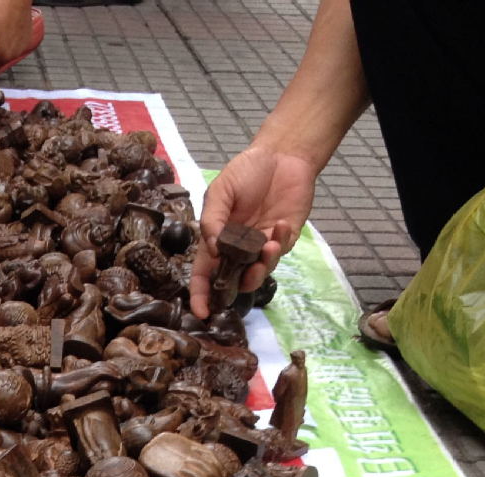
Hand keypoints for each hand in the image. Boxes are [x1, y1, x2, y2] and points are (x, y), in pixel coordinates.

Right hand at [188, 145, 320, 317]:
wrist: (283, 155)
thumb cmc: (247, 170)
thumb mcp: (221, 190)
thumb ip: (212, 220)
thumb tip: (212, 250)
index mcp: (217, 238)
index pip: (204, 273)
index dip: (201, 295)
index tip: (202, 312)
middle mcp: (237, 248)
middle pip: (231, 281)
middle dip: (237, 288)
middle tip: (244, 278)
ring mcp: (260, 247)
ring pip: (257, 273)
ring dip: (263, 267)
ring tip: (269, 246)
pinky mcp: (283, 240)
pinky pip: (278, 254)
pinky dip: (279, 243)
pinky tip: (280, 224)